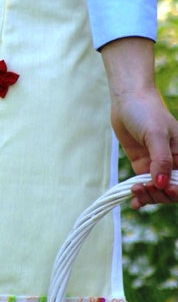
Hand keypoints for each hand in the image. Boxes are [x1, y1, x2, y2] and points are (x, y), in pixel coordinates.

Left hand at [110, 88, 177, 208]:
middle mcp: (173, 163)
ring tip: (136, 190)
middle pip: (172, 190)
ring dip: (149, 196)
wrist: (127, 100)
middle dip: (162, 194)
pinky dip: (141, 196)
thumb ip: (161, 159)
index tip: (168, 189)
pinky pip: (145, 186)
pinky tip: (134, 202)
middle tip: (146, 188)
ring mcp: (157, 165)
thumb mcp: (155, 134)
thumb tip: (163, 184)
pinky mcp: (142, 165)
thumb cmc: (146, 111)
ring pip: (158, 191)